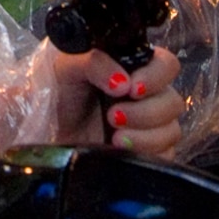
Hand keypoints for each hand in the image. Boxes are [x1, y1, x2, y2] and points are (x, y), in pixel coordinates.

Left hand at [53, 46, 182, 155]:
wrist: (46, 130)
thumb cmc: (58, 94)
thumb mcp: (67, 67)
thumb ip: (94, 62)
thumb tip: (121, 81)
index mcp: (135, 68)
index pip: (167, 65)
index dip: (156, 76)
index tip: (132, 88)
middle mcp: (148, 96)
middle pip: (172, 102)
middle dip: (144, 112)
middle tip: (113, 116)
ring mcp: (151, 126)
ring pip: (171, 130)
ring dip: (145, 135)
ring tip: (115, 137)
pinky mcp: (149, 153)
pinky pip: (166, 155)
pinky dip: (145, 152)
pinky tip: (121, 150)